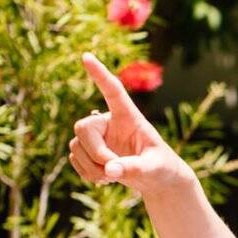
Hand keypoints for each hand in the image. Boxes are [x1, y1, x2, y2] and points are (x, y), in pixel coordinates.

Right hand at [69, 53, 192, 196]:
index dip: (100, 74)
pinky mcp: (90, 151)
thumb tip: (110, 170)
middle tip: (112, 172)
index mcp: (129, 117)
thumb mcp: (154, 168)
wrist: (158, 181)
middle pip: (83, 128)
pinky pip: (75, 159)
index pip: (113, 91)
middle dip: (94, 153)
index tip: (87, 56)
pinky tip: (104, 179)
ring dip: (91, 168)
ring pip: (76, 146)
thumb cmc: (162, 168)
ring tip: (111, 178)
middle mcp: (109, 122)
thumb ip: (134, 168)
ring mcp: (98, 137)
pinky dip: (87, 173)